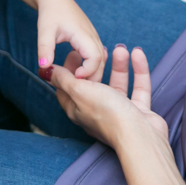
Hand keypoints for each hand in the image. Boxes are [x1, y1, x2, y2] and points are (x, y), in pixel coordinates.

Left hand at [36, 0, 106, 81]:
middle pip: (101, 61)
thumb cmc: (50, 12)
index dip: (87, 71)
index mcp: (83, 34)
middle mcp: (92, 35)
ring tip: (76, 81)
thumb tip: (44, 67)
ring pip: (100, 58)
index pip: (95, 57)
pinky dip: (90, 65)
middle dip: (92, 76)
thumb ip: (44, 49)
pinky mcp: (90, 38)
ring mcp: (93, 36)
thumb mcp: (44, 30)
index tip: (74, 78)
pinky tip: (77, 70)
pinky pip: (96, 54)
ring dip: (91, 71)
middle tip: (76, 87)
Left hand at [51, 45, 166, 145]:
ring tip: (120, 48)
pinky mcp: (138, 111)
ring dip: (119, 65)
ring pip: (117, 83)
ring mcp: (118, 112)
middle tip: (98, 47)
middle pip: (94, 84)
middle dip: (96, 65)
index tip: (73, 52)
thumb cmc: (107, 114)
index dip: (68, 70)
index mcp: (78, 109)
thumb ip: (63, 79)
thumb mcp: (80, 92)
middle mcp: (97, 111)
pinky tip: (137, 53)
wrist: (140, 137)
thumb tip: (45, 71)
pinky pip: (138, 87)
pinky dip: (138, 70)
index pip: (68, 88)